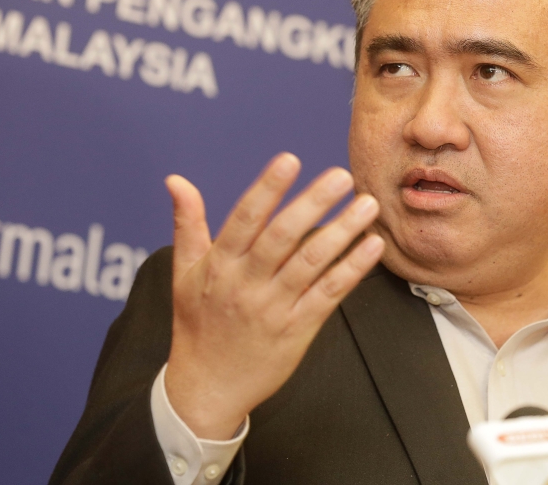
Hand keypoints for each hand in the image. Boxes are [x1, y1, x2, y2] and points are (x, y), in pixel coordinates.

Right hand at [163, 153, 383, 439]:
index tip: (289, 159)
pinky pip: (328, 295)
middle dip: (313, 203)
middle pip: (283, 237)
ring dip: (342, 232)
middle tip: (342, 176)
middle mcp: (246, 285)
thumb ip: (187, 222)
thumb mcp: (183, 272)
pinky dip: (352, 270)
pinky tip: (371, 246)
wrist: (207, 388)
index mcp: (219, 266)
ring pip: (311, 264)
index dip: (267, 188)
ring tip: (367, 205)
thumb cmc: (196, 325)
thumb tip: (176, 180)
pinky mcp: (298, 331)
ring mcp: (273, 309)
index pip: (244, 219)